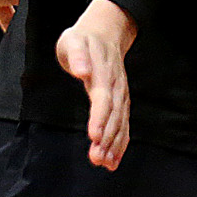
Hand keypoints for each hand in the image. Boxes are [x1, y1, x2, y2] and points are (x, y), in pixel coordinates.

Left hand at [55, 0, 134, 169]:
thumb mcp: (73, 40)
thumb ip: (77, 55)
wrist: (104, 33)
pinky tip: (113, 160)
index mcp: (103, 71)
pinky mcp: (121, 101)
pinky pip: (123, 124)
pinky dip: (120, 143)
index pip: (103, 98)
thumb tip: (82, 71)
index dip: (99, 118)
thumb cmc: (82, 39)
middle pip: (113, 115)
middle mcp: (116, 86)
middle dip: (107, 138)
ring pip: (120, 123)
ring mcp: (121, 94)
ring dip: (113, 144)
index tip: (94, 136)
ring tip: (105, 164)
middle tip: (97, 159)